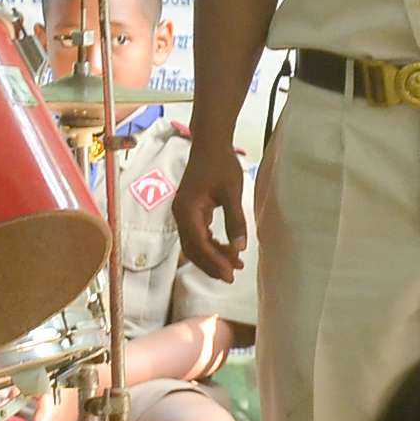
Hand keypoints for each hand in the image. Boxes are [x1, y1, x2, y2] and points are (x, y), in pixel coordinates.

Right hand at [174, 148, 248, 283]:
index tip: (231, 273)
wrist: (210, 143)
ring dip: (212, 257)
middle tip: (232, 277)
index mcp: (187, 210)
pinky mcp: (189, 211)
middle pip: (193, 249)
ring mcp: (183, 213)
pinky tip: (227, 250)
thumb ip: (235, 220)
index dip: (214, 261)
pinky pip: (197, 235)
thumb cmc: (221, 164)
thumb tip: (239, 248)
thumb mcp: (232, 192)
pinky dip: (210, 245)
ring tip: (234, 266)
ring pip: (194, 244)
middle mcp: (180, 215)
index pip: (198, 244)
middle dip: (212, 264)